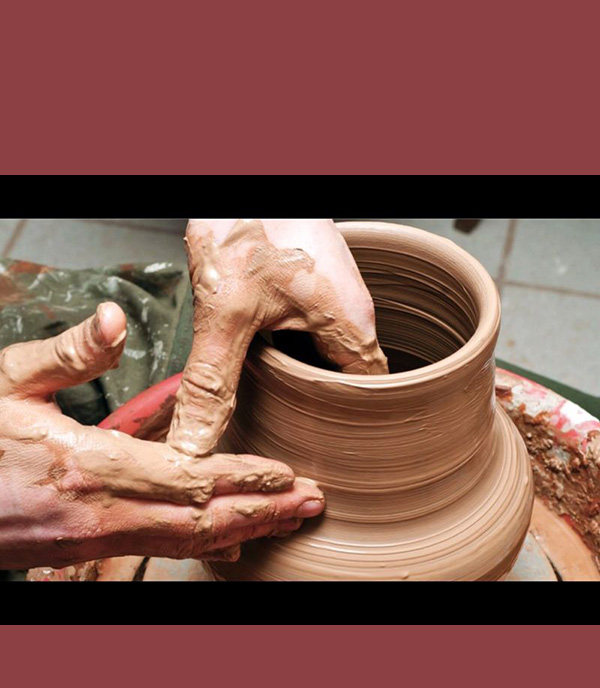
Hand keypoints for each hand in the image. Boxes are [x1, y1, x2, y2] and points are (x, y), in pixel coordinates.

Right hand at [0, 303, 324, 569]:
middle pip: (202, 518)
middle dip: (262, 511)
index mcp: (87, 465)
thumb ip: (67, 354)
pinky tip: (225, 540)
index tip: (288, 476)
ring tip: (284, 523)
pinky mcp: (80, 550)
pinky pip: (155, 548)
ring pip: (184, 541)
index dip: (246, 478)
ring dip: (241, 530)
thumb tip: (113, 320)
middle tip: (310, 507)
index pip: (191, 477)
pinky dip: (199, 544)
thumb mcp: (5, 384)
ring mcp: (91, 539)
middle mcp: (98, 511)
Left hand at [168, 218, 387, 456]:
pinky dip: (296, 349)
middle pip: (351, 378)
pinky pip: (317, 329)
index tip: (328, 450)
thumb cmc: (248, 220)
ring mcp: (336, 292)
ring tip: (283, 405)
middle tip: (298, 437)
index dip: (353, 428)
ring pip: (332, 353)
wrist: (243, 173)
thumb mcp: (226, 311)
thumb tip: (197, 441)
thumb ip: (212, 380)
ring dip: (309, 378)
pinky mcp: (314, 281)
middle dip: (325, 408)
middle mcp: (353, 309)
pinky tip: (269, 357)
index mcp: (350, 322)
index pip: (371, 396)